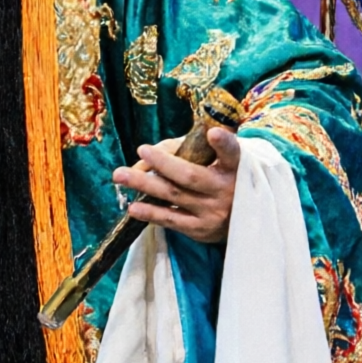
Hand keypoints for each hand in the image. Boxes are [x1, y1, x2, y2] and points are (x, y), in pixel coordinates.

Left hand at [112, 126, 240, 244]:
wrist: (241, 220)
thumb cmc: (219, 179)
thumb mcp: (215, 161)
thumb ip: (187, 150)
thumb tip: (146, 156)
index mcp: (234, 167)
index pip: (232, 153)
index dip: (223, 143)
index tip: (212, 133)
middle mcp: (224, 190)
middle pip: (190, 176)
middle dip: (163, 163)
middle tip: (142, 149)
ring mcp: (212, 212)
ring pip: (174, 195)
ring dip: (145, 185)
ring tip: (120, 175)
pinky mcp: (200, 229)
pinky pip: (171, 219)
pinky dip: (151, 213)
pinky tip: (133, 207)